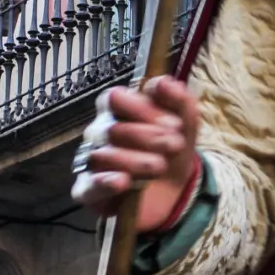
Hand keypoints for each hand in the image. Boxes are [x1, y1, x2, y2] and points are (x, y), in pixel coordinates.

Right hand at [71, 78, 201, 231]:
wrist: (174, 192)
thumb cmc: (171, 150)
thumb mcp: (185, 126)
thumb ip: (179, 101)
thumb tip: (164, 82)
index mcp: (118, 111)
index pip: (114, 98)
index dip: (142, 109)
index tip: (175, 124)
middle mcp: (99, 133)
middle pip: (112, 129)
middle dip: (148, 137)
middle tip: (175, 146)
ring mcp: (91, 162)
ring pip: (102, 156)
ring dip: (135, 161)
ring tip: (160, 167)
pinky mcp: (88, 191)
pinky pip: (88, 185)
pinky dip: (105, 182)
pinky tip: (123, 182)